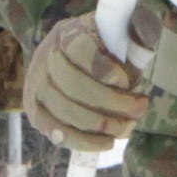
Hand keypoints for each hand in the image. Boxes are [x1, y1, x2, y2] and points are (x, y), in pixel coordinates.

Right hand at [23, 13, 147, 152]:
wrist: (65, 63)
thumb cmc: (101, 51)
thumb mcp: (116, 38)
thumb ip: (131, 41)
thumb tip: (141, 49)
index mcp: (67, 34)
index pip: (79, 48)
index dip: (104, 69)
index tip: (126, 82)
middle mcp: (46, 58)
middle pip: (74, 84)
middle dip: (111, 102)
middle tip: (139, 109)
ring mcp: (37, 86)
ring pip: (66, 111)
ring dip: (101, 124)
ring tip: (127, 128)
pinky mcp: (35, 112)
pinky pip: (57, 133)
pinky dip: (84, 141)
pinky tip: (106, 142)